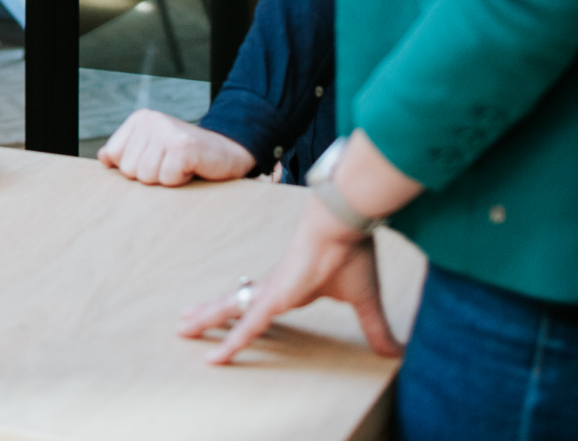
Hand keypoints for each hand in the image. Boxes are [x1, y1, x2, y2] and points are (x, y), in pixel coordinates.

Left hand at [98, 110, 255, 184]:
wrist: (228, 151)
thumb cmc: (188, 156)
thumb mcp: (154, 149)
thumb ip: (127, 152)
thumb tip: (102, 158)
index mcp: (139, 120)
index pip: (113, 156)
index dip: (134, 168)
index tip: (155, 161)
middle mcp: (150, 120)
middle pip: (129, 170)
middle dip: (151, 175)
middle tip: (171, 164)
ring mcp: (167, 131)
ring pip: (147, 177)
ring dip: (167, 179)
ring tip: (181, 166)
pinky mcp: (183, 146)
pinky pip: (168, 179)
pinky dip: (181, 181)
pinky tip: (192, 168)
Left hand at [178, 196, 401, 363]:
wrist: (342, 221)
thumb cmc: (351, 251)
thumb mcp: (364, 301)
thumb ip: (375, 329)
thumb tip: (395, 353)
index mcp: (291, 288)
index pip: (260, 304)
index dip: (245, 312)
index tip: (231, 318)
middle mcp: (274, 288)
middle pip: (235, 303)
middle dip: (211, 313)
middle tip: (187, 321)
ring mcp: (271, 292)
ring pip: (230, 310)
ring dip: (207, 320)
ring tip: (182, 327)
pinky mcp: (275, 298)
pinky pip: (247, 326)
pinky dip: (232, 343)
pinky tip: (215, 357)